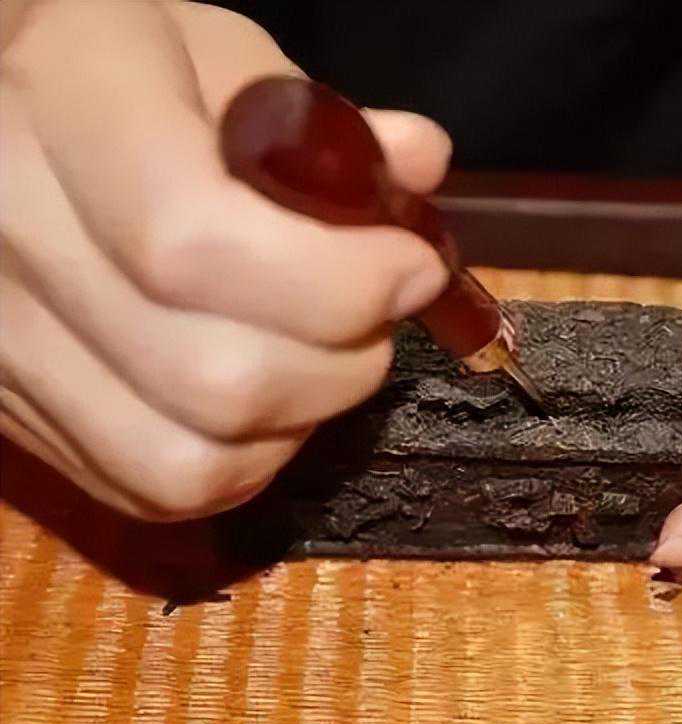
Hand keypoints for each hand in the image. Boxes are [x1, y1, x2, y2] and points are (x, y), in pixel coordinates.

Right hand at [0, 1, 449, 519]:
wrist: (6, 123)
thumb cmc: (124, 74)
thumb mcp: (223, 53)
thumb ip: (322, 116)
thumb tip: (419, 161)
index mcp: (65, 104)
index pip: (196, 242)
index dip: (338, 280)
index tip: (415, 266)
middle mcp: (10, 234)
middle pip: (213, 378)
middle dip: (345, 359)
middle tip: (378, 307)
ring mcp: (4, 343)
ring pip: (190, 461)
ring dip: (302, 420)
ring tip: (323, 350)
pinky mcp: (20, 414)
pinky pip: (159, 489)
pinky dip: (248, 461)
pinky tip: (269, 398)